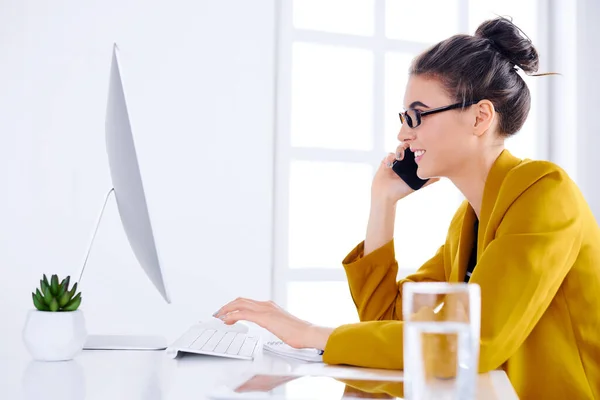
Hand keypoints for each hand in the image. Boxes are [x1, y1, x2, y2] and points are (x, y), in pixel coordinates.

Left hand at [213, 298, 333, 349]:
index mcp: (270, 306)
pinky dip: (232, 315)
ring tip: (219, 316)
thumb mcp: (282, 326)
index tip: (226, 313)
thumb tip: (273, 328)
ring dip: (227, 309)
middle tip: (218, 313)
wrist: (307, 333)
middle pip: (241, 300)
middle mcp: (266, 305)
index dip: (234, 306)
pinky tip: (227, 320)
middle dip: (227, 306)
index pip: (248, 302)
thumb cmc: (298, 333)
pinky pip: (243, 313)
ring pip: (240, 304)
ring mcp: (265, 309)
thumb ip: (274, 324)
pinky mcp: (264, 317)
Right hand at [371, 142, 437, 203]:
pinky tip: (390, 165)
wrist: (386, 195)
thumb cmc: (401, 191)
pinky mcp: (386, 161)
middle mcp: (405, 160)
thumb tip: (441, 176)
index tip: (421, 148)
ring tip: (399, 158)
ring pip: (399, 148)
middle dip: (409, 144)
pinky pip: (389, 155)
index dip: (420, 147)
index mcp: (413, 163)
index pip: (418, 151)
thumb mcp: (418, 186)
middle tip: (411, 146)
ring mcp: (396, 160)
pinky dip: (390, 158)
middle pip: (409, 146)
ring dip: (399, 150)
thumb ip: (429, 180)